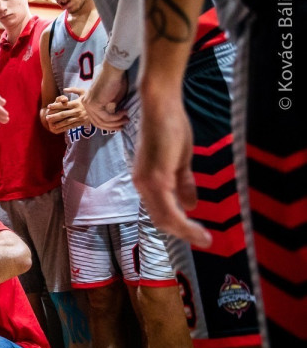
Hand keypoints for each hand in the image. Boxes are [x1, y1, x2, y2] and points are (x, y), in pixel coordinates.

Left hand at [44, 86, 90, 133]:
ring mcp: (79, 118)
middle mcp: (77, 111)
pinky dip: (64, 128)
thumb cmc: (90, 98)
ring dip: (58, 123)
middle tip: (47, 117)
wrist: (100, 108)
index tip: (49, 106)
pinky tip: (58, 129)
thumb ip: (73, 90)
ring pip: (66, 121)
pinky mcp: (81, 123)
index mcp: (76, 103)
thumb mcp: (83, 92)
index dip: (55, 106)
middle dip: (54, 116)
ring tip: (50, 124)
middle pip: (63, 114)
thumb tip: (64, 89)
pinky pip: (71, 126)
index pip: (64, 105)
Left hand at [81, 63, 128, 130]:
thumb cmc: (115, 82)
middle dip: (112, 126)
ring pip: (102, 121)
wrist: (113, 71)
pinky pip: (106, 117)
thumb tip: (115, 121)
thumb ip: (110, 110)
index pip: (96, 120)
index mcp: (88, 103)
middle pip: (98, 123)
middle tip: (124, 125)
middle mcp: (86, 104)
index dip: (108, 125)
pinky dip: (117, 117)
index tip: (120, 125)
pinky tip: (124, 112)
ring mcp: (88, 104)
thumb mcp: (112, 100)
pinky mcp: (94, 104)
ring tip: (126, 119)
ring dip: (116, 122)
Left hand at [133, 95, 211, 246]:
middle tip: (204, 241)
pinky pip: (169, 208)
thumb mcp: (180, 161)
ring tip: (205, 239)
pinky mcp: (157, 177)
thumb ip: (183, 184)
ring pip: (164, 218)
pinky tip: (197, 226)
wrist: (161, 106)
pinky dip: (183, 222)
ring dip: (185, 232)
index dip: (178, 227)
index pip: (160, 213)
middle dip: (183, 234)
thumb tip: (191, 206)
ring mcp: (147, 182)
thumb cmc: (170, 127)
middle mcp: (142, 185)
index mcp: (147, 181)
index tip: (198, 236)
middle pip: (161, 220)